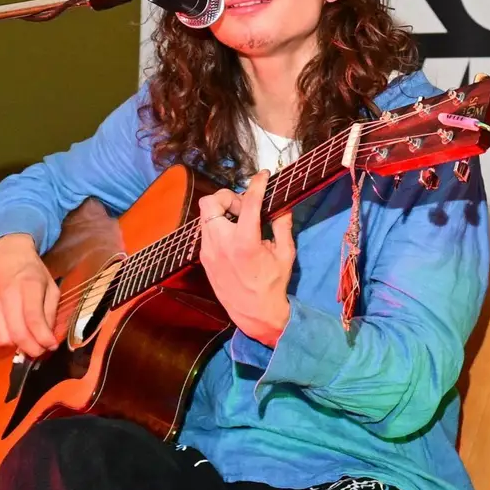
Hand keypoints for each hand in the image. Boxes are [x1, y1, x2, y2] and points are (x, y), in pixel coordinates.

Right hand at [0, 234, 59, 358]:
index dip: (44, 339)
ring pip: (1, 339)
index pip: (34, 320)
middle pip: (17, 334)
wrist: (5, 254)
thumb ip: (50, 312)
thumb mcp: (50, 286)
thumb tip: (48, 338)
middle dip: (32, 349)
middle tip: (39, 349)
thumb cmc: (31, 271)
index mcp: (29, 286)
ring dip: (15, 346)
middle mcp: (7, 294)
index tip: (51, 346)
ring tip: (23, 339)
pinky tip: (6, 336)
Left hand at [198, 170, 293, 346]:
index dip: (256, 184)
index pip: (248, 202)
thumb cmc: (273, 284)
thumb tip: (282, 206)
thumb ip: (282, 226)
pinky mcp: (204, 258)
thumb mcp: (285, 254)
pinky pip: (206, 231)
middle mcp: (221, 244)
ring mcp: (209, 251)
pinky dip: (218, 226)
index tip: (262, 175)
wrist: (254, 314)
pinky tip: (233, 237)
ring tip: (240, 223)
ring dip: (222, 212)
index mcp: (245, 242)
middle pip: (211, 202)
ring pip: (205, 215)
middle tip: (244, 209)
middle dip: (227, 198)